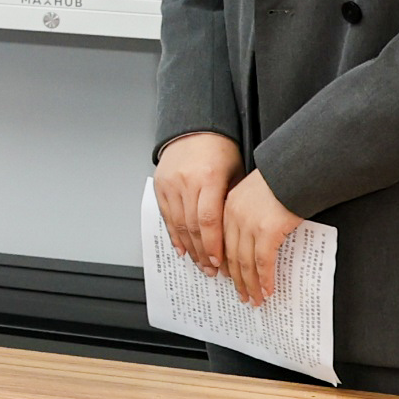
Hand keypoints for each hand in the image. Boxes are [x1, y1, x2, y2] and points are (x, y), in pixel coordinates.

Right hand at [153, 130, 238, 273]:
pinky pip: (167, 216)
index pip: (209, 220)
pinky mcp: (160, 186)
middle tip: (212, 270)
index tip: (220, 262)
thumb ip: (232, 201)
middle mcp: (186, 182)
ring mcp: (170, 185)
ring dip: (190, 248)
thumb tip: (237, 232)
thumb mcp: (235, 172)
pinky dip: (174, 235)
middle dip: (203, 252)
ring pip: (178, 225)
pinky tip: (182, 249)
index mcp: (207, 178)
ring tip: (199, 264)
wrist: (194, 128)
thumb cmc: (220, 149)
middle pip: (193, 227)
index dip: (213, 244)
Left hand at [217, 169, 302, 309]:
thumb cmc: (282, 180)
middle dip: (236, 279)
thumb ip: (248, 213)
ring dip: (250, 285)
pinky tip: (267, 290)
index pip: (221, 242)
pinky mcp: (267, 231)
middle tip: (241, 295)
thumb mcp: (256, 194)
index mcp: (227, 206)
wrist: (297, 169)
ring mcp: (249, 224)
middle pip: (230, 255)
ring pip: (245, 263)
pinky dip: (264, 279)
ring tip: (254, 299)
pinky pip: (262, 262)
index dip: (224, 263)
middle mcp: (233, 216)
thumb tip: (253, 238)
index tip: (226, 277)